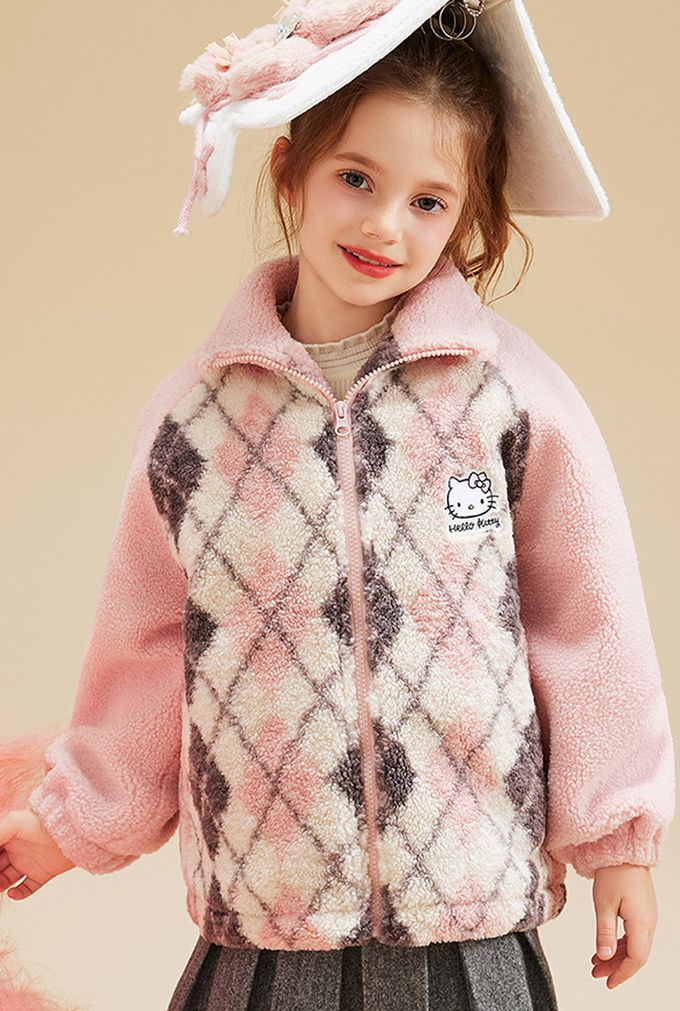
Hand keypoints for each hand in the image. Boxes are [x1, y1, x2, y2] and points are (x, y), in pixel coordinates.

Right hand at [0, 807, 75, 898]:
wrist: (70, 831)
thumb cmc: (43, 822)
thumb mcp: (14, 822)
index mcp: (10, 838)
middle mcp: (18, 851)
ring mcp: (29, 864)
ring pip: (7, 880)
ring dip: (0, 885)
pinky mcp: (42, 874)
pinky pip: (26, 889)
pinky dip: (18, 894)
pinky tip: (12, 893)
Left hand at [591, 863, 657, 988]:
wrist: (625, 851)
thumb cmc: (615, 872)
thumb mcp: (604, 903)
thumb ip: (604, 932)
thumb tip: (604, 957)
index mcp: (642, 923)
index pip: (636, 959)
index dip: (622, 973)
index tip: (608, 982)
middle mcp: (649, 922)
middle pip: (636, 955)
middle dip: (616, 967)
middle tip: (597, 973)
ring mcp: (647, 916)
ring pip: (635, 945)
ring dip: (617, 956)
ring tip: (596, 961)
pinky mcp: (642, 910)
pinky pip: (634, 934)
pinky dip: (620, 943)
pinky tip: (606, 945)